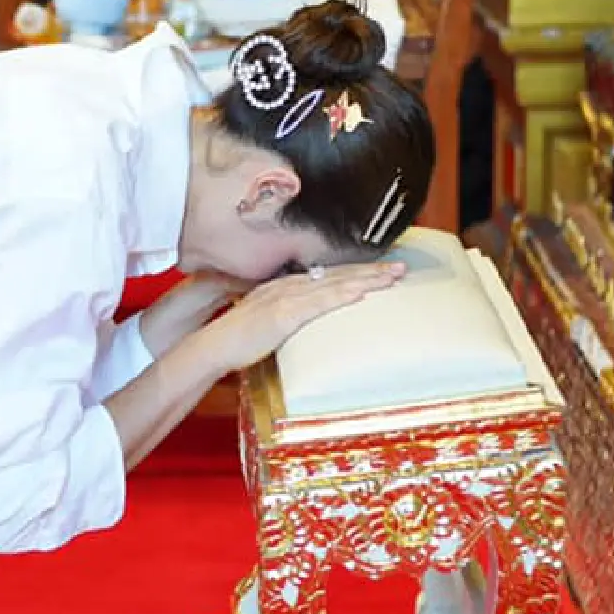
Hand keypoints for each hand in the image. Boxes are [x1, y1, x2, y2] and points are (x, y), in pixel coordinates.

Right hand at [208, 260, 405, 374]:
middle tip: (400, 267)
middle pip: (336, 274)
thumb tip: (307, 318)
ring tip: (391, 277)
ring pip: (333, 284)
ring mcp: (285, 298)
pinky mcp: (282, 314)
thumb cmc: (237, 338)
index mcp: (286, 287)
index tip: (381, 270)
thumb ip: (289, 315)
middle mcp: (288, 286)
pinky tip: (359, 292)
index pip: (329, 275)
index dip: (357, 272)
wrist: (214, 346)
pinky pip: (317, 303)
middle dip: (370, 270)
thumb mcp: (268, 320)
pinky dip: (339, 295)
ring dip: (364, 279)